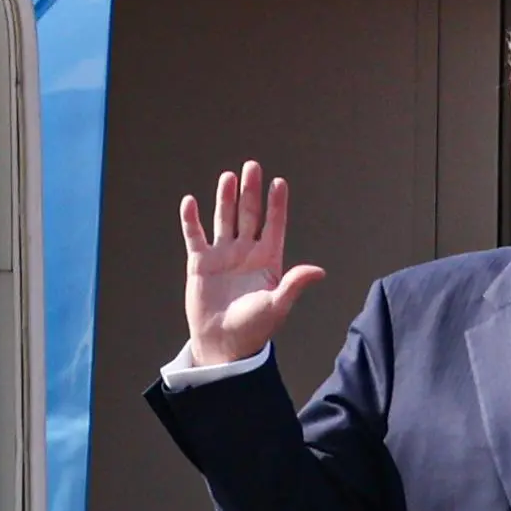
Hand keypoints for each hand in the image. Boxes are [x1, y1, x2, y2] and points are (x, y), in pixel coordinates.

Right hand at [180, 161, 325, 365]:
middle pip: (249, 215)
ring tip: (228, 177)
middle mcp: (246, 252)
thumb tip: (319, 271)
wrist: (223, 344)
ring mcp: (223, 255)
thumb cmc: (254, 328)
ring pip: (224, 219)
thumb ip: (294, 284)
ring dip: (225, 199)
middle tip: (252, 166)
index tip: (279, 183)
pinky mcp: (200, 263)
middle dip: (251, 192)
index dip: (276, 204)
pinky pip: (195, 236)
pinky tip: (191, 202)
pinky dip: (191, 220)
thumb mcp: (277, 306)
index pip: (274, 225)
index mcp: (268, 260)